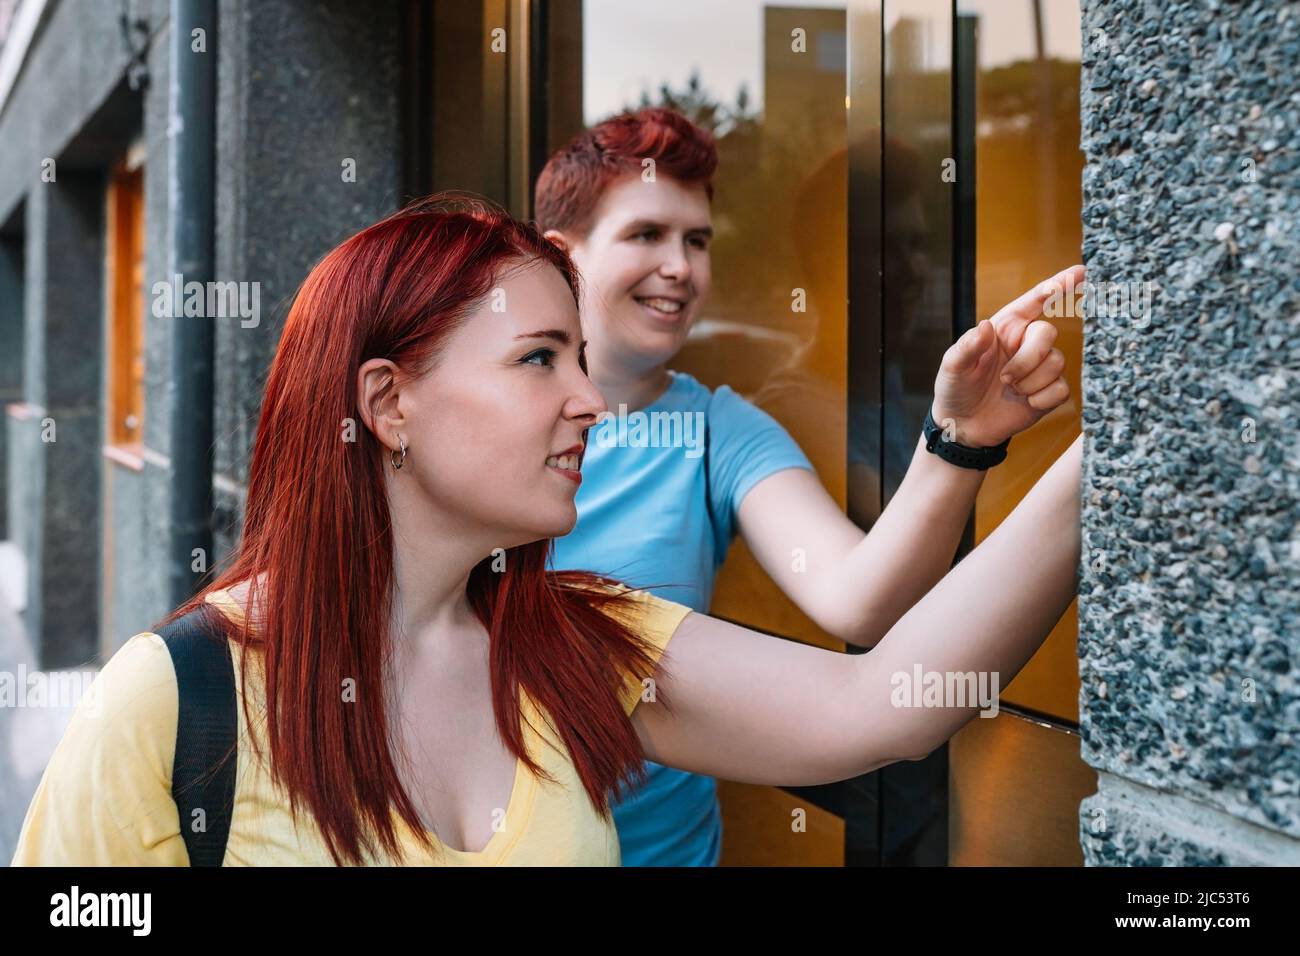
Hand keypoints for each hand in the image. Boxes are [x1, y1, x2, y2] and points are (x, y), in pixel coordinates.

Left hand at [931, 265, 1082, 447]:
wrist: (963, 425)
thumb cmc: (956, 388)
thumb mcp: (952, 366)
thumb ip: (967, 346)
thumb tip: (985, 327)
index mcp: (1005, 328)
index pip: (1035, 300)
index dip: (1058, 285)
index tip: (1079, 272)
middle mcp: (1026, 343)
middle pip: (1048, 334)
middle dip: (1028, 358)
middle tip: (1005, 378)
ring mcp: (1040, 368)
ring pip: (1057, 362)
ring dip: (1030, 382)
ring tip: (1011, 390)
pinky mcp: (1049, 392)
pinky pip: (1062, 389)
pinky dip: (1041, 399)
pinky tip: (1025, 403)